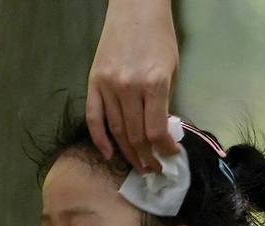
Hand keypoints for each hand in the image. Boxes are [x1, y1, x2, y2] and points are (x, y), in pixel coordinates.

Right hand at [87, 0, 179, 173]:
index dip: (164, 149)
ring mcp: (107, 85)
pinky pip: (94, 117)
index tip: (170, 156)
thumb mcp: (172, 71)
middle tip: (153, 170)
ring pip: (116, 130)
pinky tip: (110, 155)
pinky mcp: (93, 81)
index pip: (156, 131)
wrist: (135, 9)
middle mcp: (128, 87)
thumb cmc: (160, 39)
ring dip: (128, 153)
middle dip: (147, 157)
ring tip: (138, 167)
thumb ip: (165, 103)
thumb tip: (162, 134)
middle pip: (135, 135)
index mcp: (153, 84)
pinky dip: (100, 139)